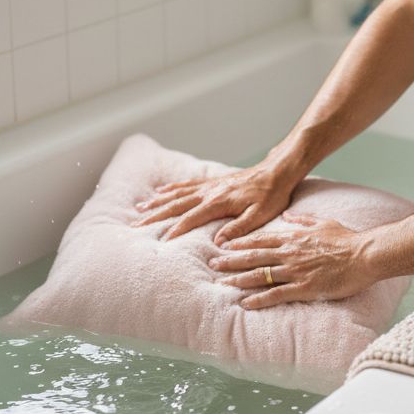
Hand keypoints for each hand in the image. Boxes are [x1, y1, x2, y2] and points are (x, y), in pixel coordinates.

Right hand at [132, 161, 299, 244]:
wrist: (278, 170)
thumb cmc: (272, 195)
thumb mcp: (260, 215)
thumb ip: (238, 228)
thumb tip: (217, 243)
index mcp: (219, 202)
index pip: (191, 218)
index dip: (176, 230)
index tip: (161, 240)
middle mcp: (210, 192)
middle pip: (176, 205)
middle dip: (155, 216)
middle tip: (136, 225)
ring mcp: (209, 186)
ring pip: (177, 194)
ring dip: (158, 202)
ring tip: (140, 209)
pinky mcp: (213, 182)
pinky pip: (187, 185)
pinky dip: (171, 188)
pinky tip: (161, 191)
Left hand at [208, 212, 376, 308]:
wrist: (365, 254)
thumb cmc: (347, 239)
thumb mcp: (323, 222)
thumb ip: (303, 219)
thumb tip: (289, 214)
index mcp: (293, 237)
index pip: (260, 239)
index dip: (240, 243)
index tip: (224, 245)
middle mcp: (290, 253)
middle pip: (254, 256)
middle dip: (230, 261)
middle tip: (212, 265)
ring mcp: (296, 271)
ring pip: (260, 275)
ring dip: (239, 279)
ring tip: (222, 283)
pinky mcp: (304, 288)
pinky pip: (276, 294)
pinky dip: (259, 299)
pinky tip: (245, 303)